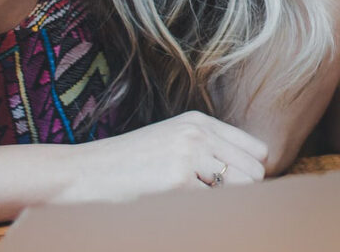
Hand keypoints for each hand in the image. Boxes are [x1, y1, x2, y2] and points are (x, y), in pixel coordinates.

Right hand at [53, 111, 268, 203]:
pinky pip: (214, 206)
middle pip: (254, 172)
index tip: (237, 192)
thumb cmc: (127, 166)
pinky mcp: (177, 182)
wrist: (83, 175)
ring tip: (200, 209)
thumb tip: (251, 177)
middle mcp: (198, 134)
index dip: (252, 175)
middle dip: (243, 194)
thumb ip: (207, 151)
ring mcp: (188, 156)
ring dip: (228, 205)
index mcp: (199, 122)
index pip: (256, 151)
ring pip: (242, 188)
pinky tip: (184, 214)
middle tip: (217, 207)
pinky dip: (207, 216)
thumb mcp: (171, 143)